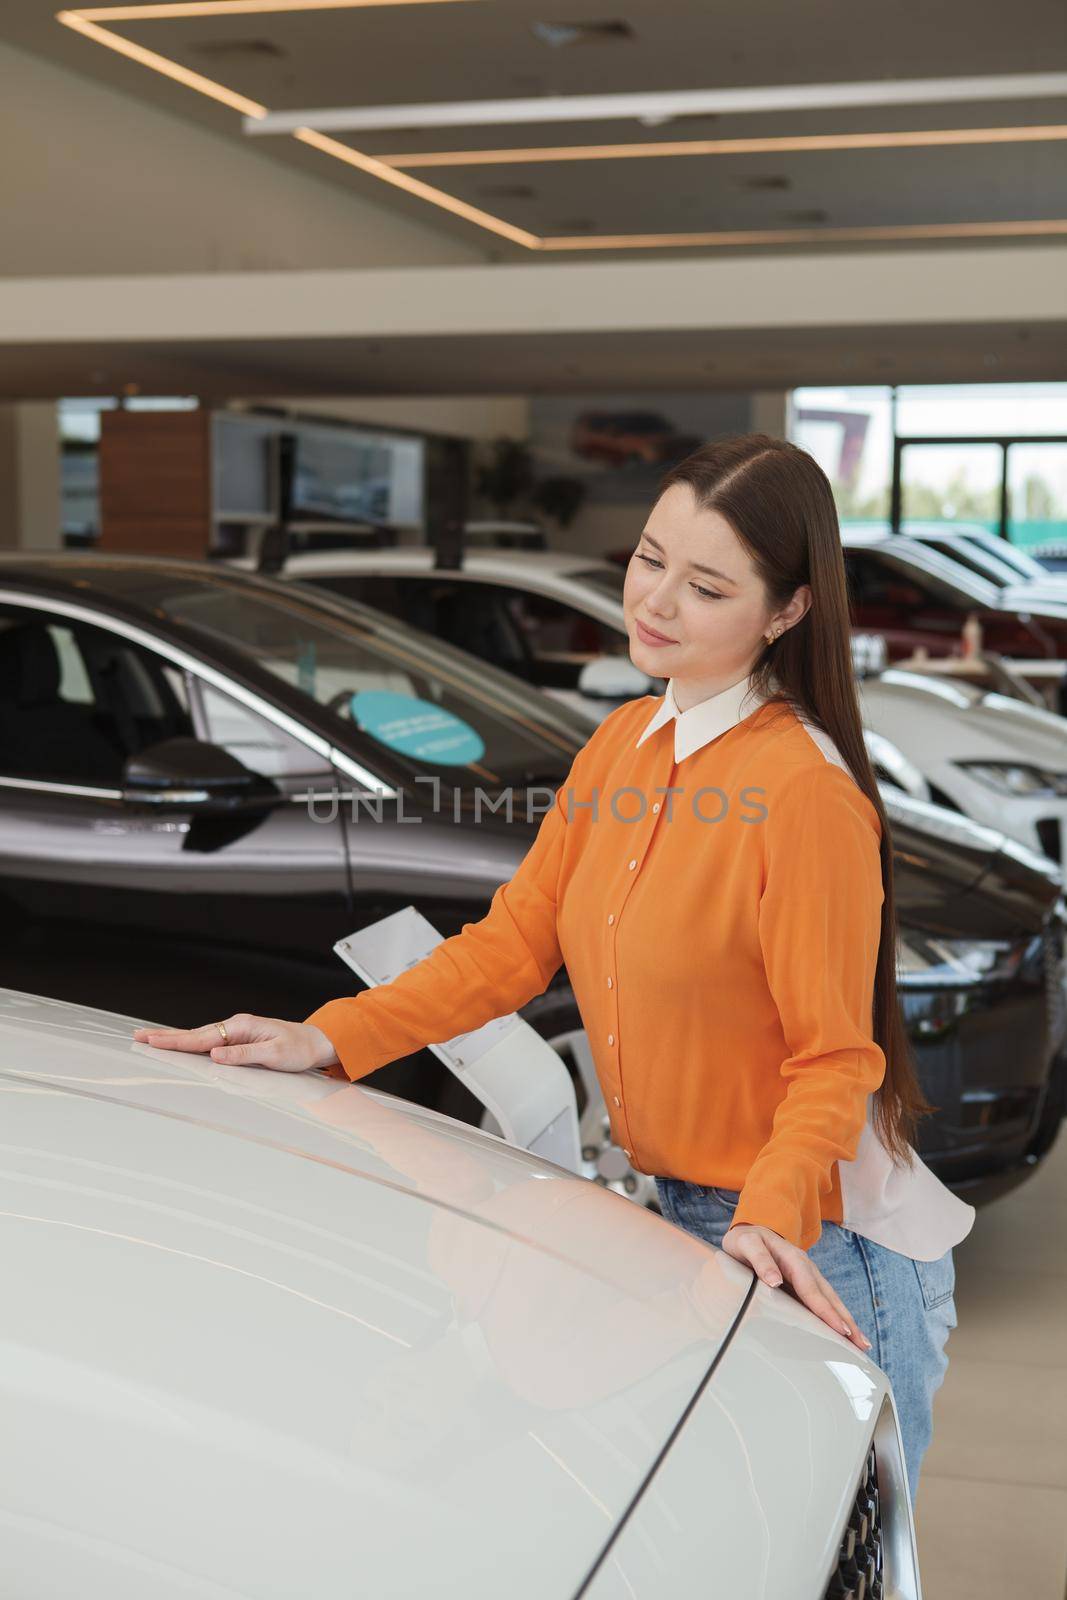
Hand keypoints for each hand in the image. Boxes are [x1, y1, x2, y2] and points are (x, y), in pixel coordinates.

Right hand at [132, 1013, 340, 1074]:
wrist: (317, 1042)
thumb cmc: (299, 1048)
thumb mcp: (274, 1054)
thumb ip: (244, 1055)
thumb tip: (215, 1055)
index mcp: (241, 1027)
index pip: (201, 1037)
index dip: (174, 1041)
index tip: (151, 1041)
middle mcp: (236, 1026)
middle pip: (194, 1034)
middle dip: (165, 1036)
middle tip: (138, 1036)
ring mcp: (237, 1031)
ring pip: (199, 1036)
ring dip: (175, 1039)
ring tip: (150, 1039)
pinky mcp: (239, 1039)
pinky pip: (209, 1041)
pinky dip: (191, 1042)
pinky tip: (180, 1044)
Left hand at [721, 1222, 872, 1350]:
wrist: (748, 1231)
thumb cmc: (747, 1240)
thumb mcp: (747, 1244)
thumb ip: (760, 1260)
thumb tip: (775, 1280)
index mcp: (793, 1260)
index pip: (812, 1290)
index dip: (826, 1311)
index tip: (841, 1330)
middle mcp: (806, 1268)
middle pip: (829, 1297)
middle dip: (846, 1321)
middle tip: (862, 1345)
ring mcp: (808, 1276)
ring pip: (830, 1300)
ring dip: (846, 1321)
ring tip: (861, 1344)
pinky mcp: (804, 1284)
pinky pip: (822, 1301)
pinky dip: (836, 1316)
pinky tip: (843, 1332)